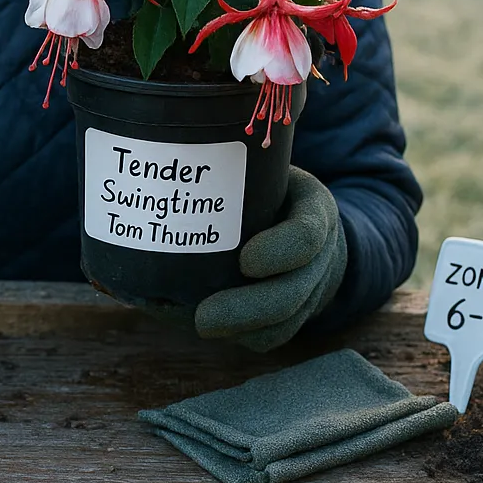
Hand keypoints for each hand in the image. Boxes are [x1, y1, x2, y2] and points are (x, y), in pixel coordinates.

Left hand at [192, 166, 346, 352]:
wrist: (307, 224)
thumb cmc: (270, 184)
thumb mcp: (266, 162)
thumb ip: (231, 157)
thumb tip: (162, 145)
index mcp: (314, 209)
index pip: (306, 235)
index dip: (279, 253)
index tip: (245, 262)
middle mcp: (320, 255)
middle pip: (292, 293)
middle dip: (248, 309)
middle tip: (202, 318)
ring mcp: (308, 290)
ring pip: (282, 325)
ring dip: (239, 331)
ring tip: (192, 324)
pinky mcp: (290, 315)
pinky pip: (269, 337)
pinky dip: (235, 336)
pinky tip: (194, 325)